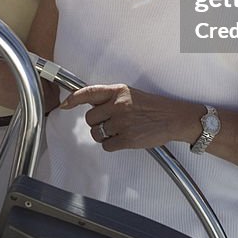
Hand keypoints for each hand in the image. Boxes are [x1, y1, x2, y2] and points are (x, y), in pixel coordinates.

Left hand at [60, 84, 198, 151]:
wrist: (172, 118)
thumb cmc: (152, 107)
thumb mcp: (130, 94)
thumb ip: (111, 98)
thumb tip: (92, 106)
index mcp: (118, 91)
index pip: (89, 92)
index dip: (74, 99)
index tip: (65, 105)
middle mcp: (118, 105)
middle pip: (90, 118)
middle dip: (96, 123)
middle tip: (109, 123)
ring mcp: (122, 122)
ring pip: (96, 133)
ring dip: (103, 135)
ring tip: (118, 131)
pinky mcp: (127, 139)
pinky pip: (106, 145)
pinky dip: (112, 144)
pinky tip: (123, 139)